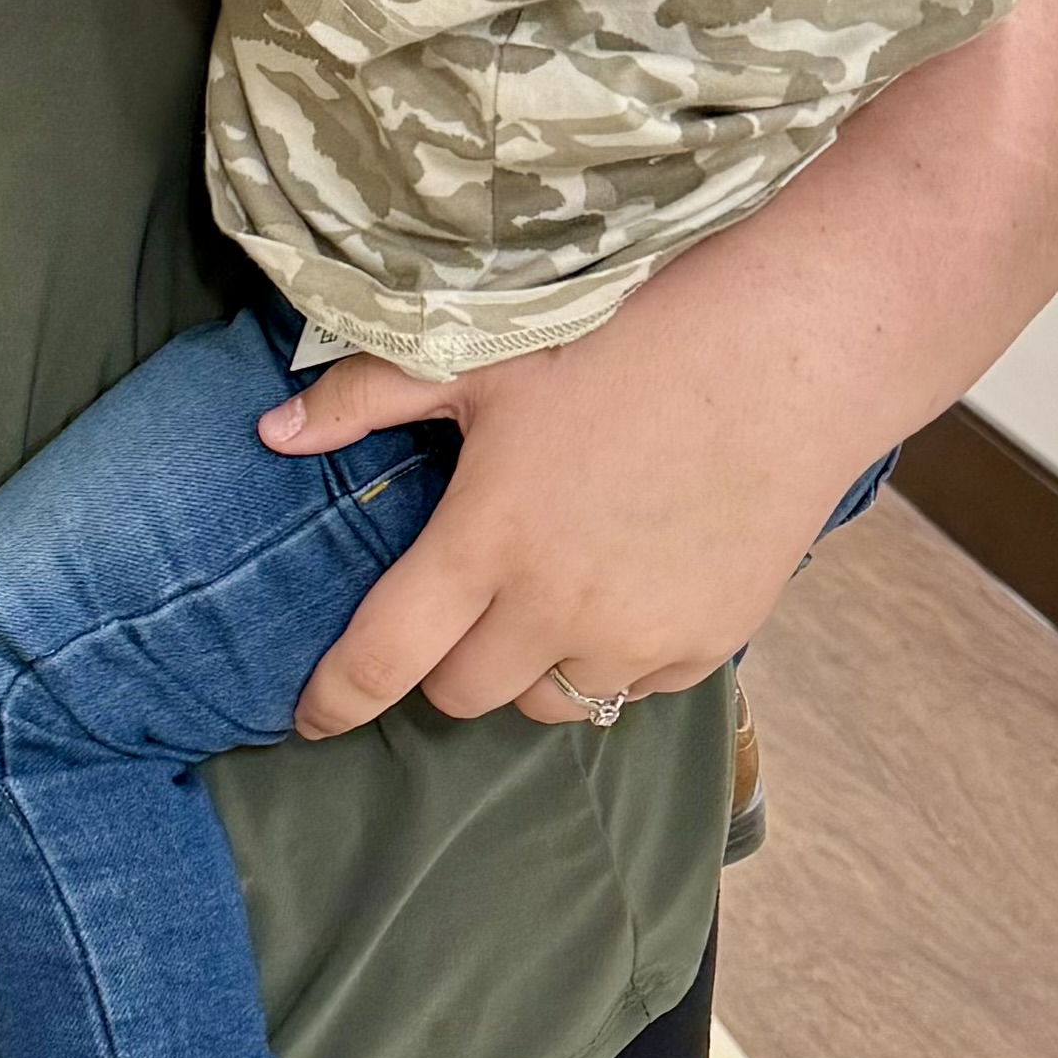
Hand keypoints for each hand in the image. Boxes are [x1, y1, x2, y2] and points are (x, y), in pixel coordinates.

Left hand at [267, 319, 843, 737]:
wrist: (786, 356)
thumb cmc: (625, 339)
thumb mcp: (480, 354)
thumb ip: (365, 398)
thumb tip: (271, 430)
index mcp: (488, 541)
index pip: (387, 656)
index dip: (337, 697)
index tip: (308, 718)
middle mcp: (559, 609)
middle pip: (464, 693)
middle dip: (443, 662)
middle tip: (457, 603)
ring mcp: (640, 637)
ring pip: (549, 701)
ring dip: (527, 666)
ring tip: (542, 592)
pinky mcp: (707, 646)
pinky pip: (631, 687)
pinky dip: (609, 657)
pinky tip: (620, 584)